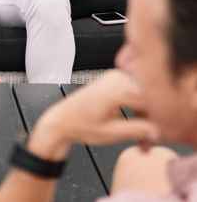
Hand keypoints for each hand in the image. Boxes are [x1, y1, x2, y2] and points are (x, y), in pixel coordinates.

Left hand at [28, 70, 158, 160]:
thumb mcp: (112, 132)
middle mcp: (118, 77)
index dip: (157, 121)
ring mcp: (116, 77)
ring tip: (141, 141)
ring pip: (144, 98)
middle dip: (151, 121)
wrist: (62, 120)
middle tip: (147, 143)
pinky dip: (138, 112)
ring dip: (145, 118)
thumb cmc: (80, 125)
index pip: (151, 101)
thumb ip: (138, 130)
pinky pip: (135, 95)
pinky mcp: (114, 82)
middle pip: (149, 98)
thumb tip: (158, 131)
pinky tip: (136, 127)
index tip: (156, 137)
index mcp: (117, 87)